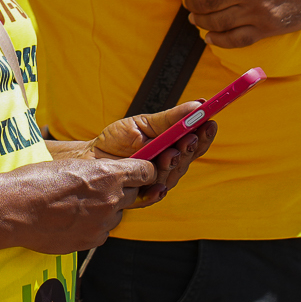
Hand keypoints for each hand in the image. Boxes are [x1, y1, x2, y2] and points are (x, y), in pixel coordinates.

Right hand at [4, 154, 159, 254]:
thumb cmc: (38, 181)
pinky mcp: (92, 240)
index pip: (146, 172)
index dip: (143, 172)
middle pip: (133, 195)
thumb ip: (96, 172)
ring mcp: (103, 222)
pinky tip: (72, 221)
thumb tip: (107, 176)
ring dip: (106, 211)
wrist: (17, 209)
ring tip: (79, 207)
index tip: (138, 174)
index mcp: (108, 173)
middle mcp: (111, 198)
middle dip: (121, 192)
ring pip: (116, 215)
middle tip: (98, 191)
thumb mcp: (71, 165)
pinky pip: (102, 232)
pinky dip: (93, 227)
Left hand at [51, 102, 218, 207]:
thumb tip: (197, 105)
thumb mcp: (143, 124)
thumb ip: (170, 119)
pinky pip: (153, 196)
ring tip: (169, 154)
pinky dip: (156, 191)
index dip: (205, 134)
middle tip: (189, 138)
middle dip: (190, 148)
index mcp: (172, 145)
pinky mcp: (142, 196)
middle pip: (188, 159)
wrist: (90, 158)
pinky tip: (157, 186)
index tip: (210, 122)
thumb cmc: (117, 139)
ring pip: (173, 176)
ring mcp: (156, 181)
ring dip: (173, 165)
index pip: (196, 141)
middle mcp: (168, 164)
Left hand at [175, 0, 300, 47]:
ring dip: (200, 21)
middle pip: (206, 1)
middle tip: (187, 2)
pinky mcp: (268, 27)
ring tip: (195, 18)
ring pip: (217, 21)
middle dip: (191, 3)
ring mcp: (258, 9)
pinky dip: (218, 40)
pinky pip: (236, 38)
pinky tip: (209, 37)